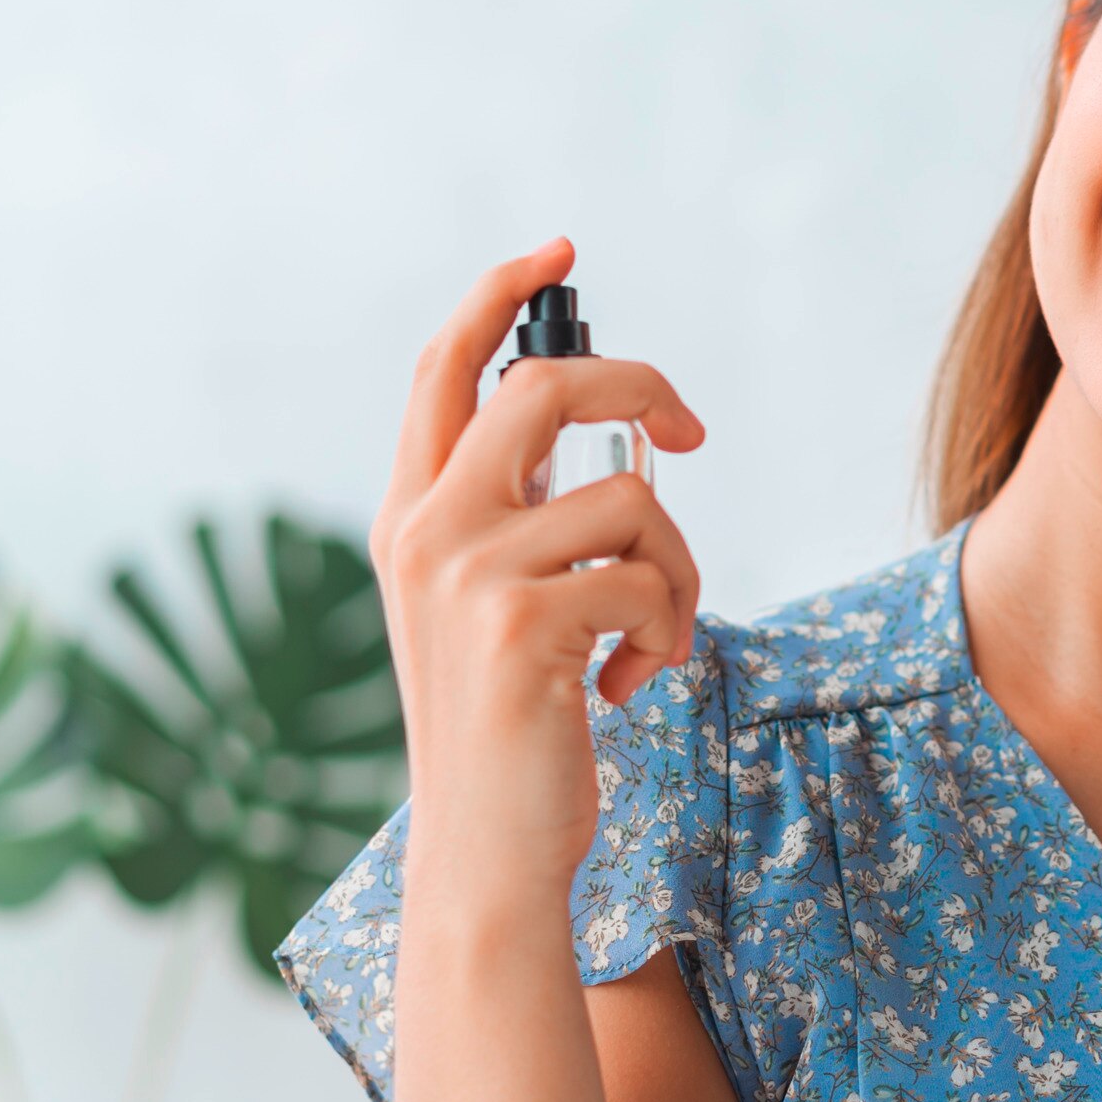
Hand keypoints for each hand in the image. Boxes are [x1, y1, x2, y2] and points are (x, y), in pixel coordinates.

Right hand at [370, 239, 707, 912]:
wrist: (485, 855)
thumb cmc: (511, 733)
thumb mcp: (492, 607)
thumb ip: (520, 519)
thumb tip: (622, 438)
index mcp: (410, 516)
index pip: (446, 368)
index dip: (500, 293)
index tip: (561, 246)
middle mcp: (424, 531)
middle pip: (546, 386)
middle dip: (639, 389)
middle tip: (692, 434)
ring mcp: (468, 574)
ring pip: (628, 494)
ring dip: (678, 566)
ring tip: (656, 636)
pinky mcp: (526, 625)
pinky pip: (648, 576)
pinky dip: (669, 630)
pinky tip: (633, 685)